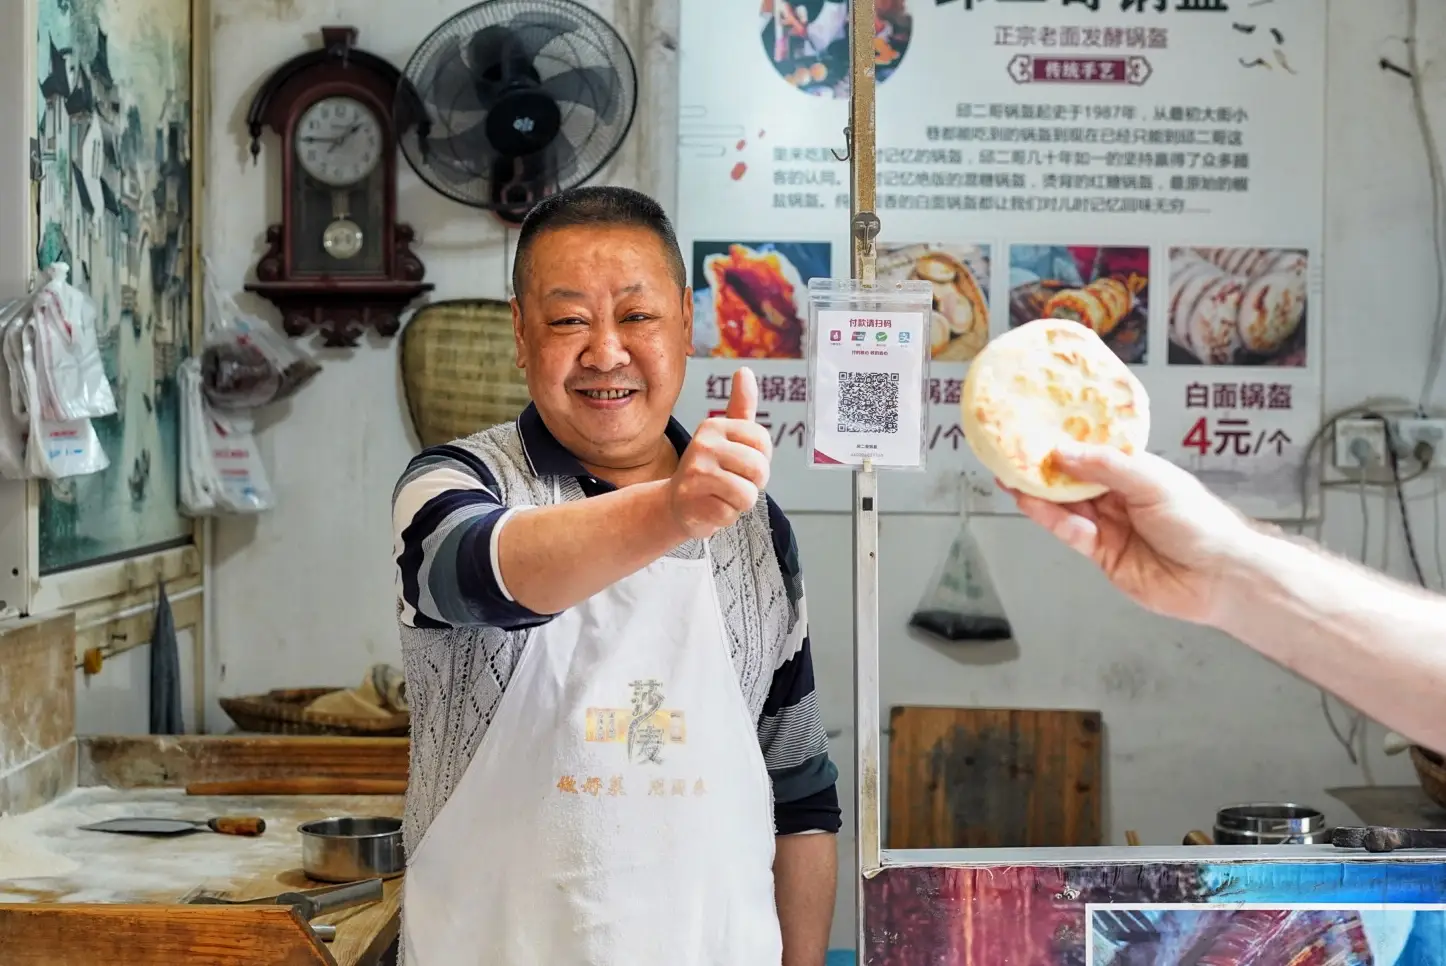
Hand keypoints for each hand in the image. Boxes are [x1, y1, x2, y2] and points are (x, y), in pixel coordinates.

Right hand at [668, 367, 772, 539]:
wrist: (676, 503)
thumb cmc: (709, 469)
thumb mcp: (726, 435)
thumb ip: (741, 405)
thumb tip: (745, 371)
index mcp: (714, 426)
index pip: (763, 440)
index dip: (762, 457)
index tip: (743, 461)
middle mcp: (703, 445)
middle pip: (759, 468)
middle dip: (754, 482)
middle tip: (735, 481)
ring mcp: (696, 473)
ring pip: (748, 494)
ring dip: (741, 501)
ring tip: (723, 494)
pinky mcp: (693, 501)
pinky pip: (732, 513)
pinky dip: (726, 516)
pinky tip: (711, 506)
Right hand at [1003, 444, 1257, 624]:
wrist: (1219, 579)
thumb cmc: (1200, 525)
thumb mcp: (1153, 483)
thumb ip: (1107, 467)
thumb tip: (1065, 452)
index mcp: (1136, 472)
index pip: (1093, 453)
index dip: (1065, 444)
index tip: (1037, 433)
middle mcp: (1120, 497)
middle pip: (1074, 480)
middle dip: (1044, 469)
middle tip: (1012, 456)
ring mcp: (1110, 526)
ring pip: (1067, 506)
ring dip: (1040, 494)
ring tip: (1011, 479)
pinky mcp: (1103, 555)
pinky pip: (1071, 533)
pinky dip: (1052, 520)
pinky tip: (1034, 506)